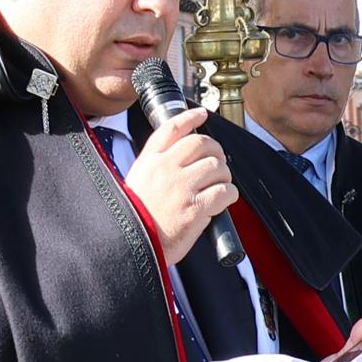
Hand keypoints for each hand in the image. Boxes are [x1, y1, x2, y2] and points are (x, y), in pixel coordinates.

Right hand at [121, 107, 238, 262]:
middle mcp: (165, 169)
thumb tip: (182, 157)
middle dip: (215, 151)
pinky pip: (225, 191)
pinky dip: (229, 195)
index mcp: (149, 162)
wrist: (132, 247)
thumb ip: (155, 167)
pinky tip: (222, 201)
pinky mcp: (196, 208)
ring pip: (217, 166)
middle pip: (201, 143)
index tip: (202, 114)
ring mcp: (182, 187)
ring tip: (218, 186)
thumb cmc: (136, 220)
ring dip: (224, 176)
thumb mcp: (135, 183)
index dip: (190, 117)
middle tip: (217, 163)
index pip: (172, 128)